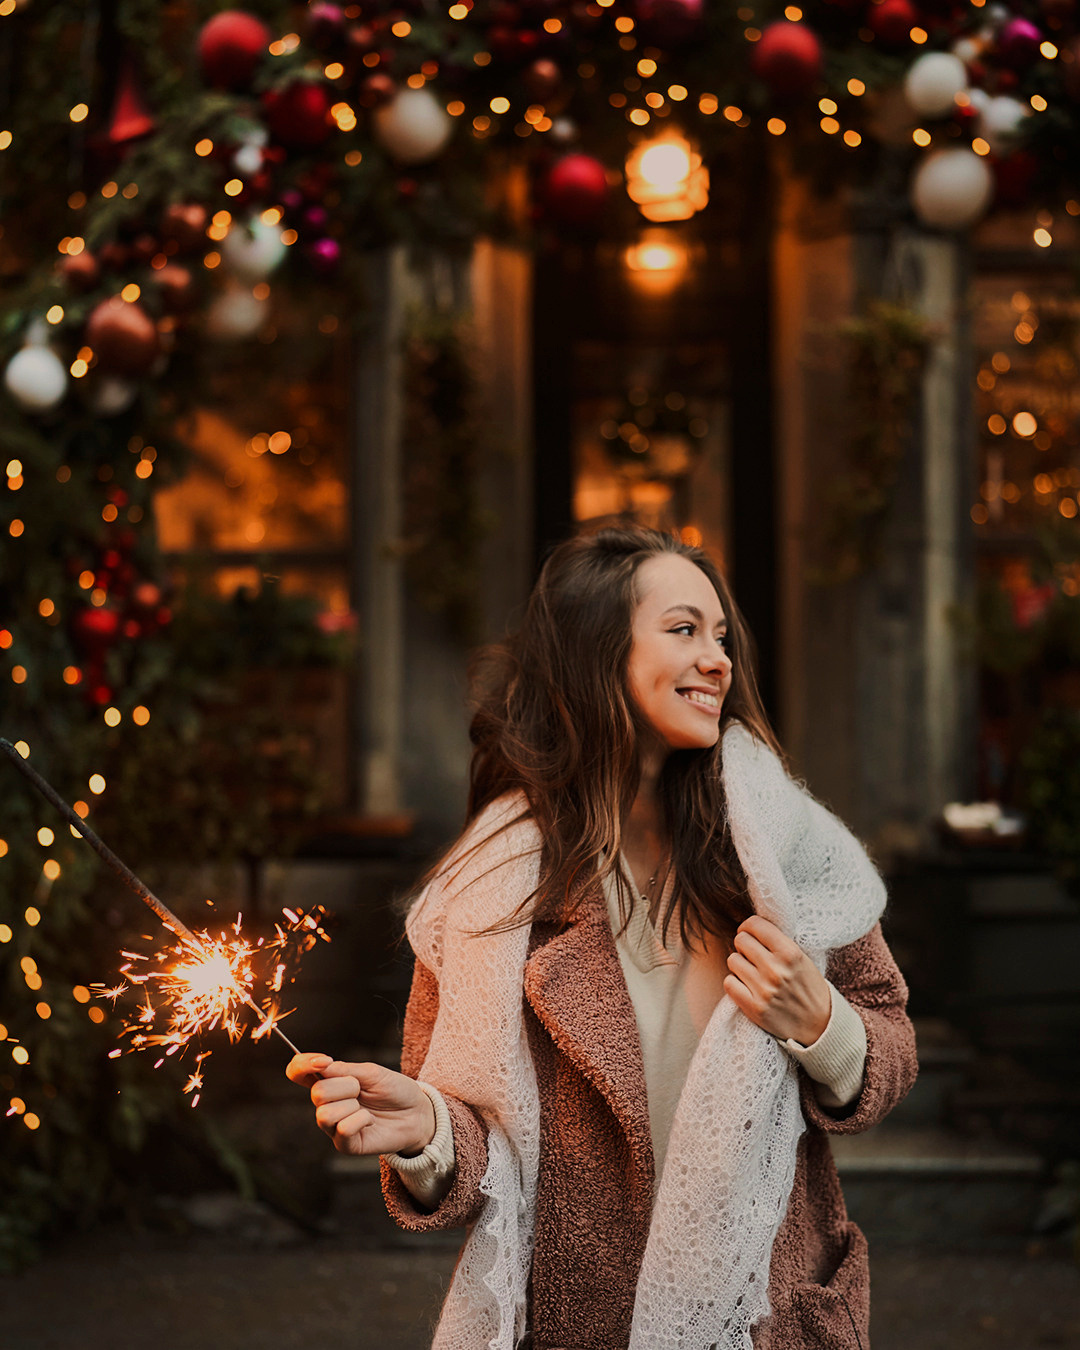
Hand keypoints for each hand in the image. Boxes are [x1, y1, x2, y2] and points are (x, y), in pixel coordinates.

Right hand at [286, 1053, 436, 1157]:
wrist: (416, 1113)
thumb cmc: (394, 1090)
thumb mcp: (371, 1072)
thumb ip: (343, 1069)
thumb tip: (319, 1066)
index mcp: (329, 1082)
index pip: (298, 1072)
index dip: (302, 1065)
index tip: (322, 1061)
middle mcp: (326, 1104)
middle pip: (317, 1093)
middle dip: (346, 1086)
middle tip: (362, 1089)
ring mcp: (333, 1126)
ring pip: (325, 1113)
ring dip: (352, 1104)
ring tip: (366, 1107)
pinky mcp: (344, 1145)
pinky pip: (342, 1129)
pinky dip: (361, 1120)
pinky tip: (370, 1121)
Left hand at [723, 915, 830, 1045]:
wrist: (820, 1025)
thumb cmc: (809, 988)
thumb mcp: (802, 959)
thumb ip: (778, 943)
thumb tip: (749, 927)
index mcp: (791, 953)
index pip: (755, 925)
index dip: (749, 927)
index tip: (750, 933)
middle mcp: (776, 970)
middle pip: (740, 940)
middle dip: (744, 946)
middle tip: (752, 955)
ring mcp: (764, 990)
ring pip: (732, 960)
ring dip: (740, 965)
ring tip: (752, 972)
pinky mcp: (754, 1008)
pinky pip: (729, 983)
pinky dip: (735, 983)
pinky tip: (747, 986)